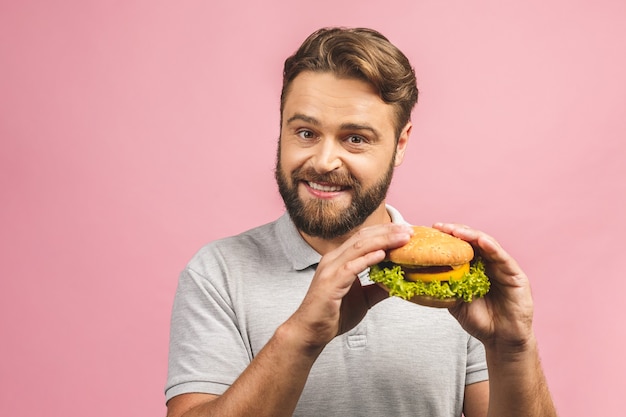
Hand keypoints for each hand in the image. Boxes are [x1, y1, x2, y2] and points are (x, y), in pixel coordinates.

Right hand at [288, 223, 412, 351]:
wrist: (311, 331)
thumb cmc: (333, 314)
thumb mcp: (363, 298)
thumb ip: (378, 288)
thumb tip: (397, 283)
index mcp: (340, 259)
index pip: (364, 237)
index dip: (385, 231)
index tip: (406, 231)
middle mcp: (334, 259)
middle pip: (363, 237)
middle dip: (388, 232)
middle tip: (409, 230)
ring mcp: (331, 269)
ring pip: (359, 247)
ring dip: (383, 240)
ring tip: (402, 238)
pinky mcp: (330, 282)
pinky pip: (351, 267)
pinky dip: (367, 259)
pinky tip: (382, 254)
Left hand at [433, 223, 534, 350]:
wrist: (500, 340)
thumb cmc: (480, 320)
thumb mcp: (455, 301)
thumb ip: (442, 287)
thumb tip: (414, 280)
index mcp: (475, 267)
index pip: (461, 246)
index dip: (447, 237)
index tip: (431, 230)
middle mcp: (489, 263)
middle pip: (472, 240)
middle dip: (456, 231)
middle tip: (439, 227)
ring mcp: (503, 267)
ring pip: (487, 244)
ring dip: (471, 236)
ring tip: (456, 231)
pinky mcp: (516, 275)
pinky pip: (503, 258)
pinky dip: (492, 248)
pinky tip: (481, 241)